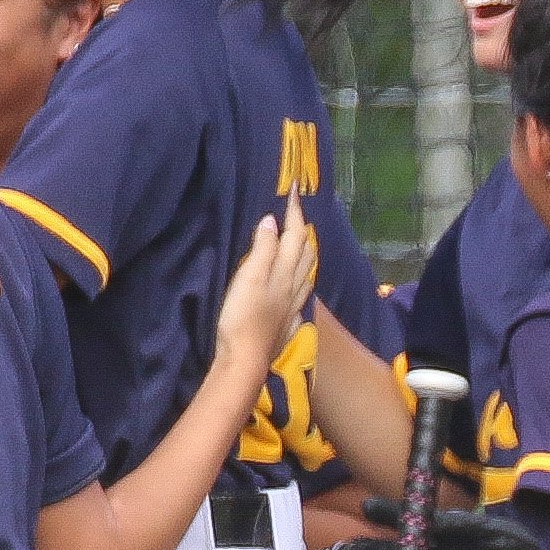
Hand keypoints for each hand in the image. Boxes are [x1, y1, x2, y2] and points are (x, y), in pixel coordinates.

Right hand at [211, 212, 321, 387]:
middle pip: (306, 252)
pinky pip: (300, 295)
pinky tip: (296, 286)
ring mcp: (293, 306)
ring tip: (300, 244)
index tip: (296, 188)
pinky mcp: (286, 322)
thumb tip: (272, 220)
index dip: (295, 211)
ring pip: (306, 273)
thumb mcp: (249, 277)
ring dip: (305, 254)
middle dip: (303, 230)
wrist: (246, 360)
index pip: (295, 234)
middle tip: (298, 215)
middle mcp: (294, 286)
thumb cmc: (243, 317)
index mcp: (285, 271)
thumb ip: (263, 248)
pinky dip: (300, 281)